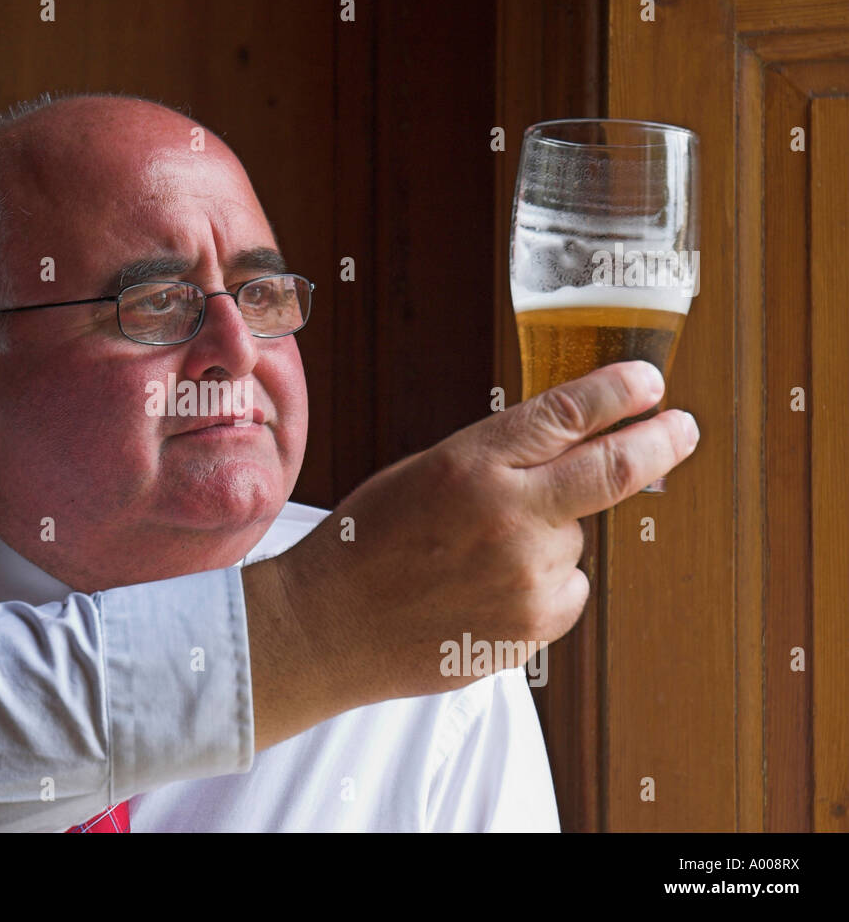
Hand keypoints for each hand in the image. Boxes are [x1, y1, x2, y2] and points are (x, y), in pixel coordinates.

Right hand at [267, 359, 698, 707]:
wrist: (331, 627)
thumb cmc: (367, 543)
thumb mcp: (423, 472)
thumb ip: (496, 459)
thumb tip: (571, 446)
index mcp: (471, 464)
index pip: (567, 414)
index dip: (619, 392)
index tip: (649, 384)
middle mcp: (508, 515)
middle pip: (614, 470)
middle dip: (660, 443)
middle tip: (681, 428)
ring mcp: (527, 576)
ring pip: (576, 539)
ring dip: (549, 538)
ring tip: (478, 558)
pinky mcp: (534, 627)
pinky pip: (566, 590)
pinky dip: (541, 587)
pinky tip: (486, 591)